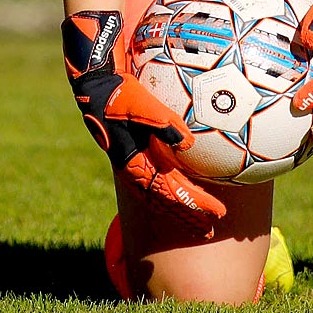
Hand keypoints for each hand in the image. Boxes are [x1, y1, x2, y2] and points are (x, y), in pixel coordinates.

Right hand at [63, 10, 226, 238]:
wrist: (94, 80)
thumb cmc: (116, 89)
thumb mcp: (137, 102)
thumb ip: (161, 121)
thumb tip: (188, 141)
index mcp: (133, 161)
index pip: (169, 191)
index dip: (193, 204)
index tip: (218, 214)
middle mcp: (134, 166)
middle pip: (163, 200)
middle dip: (186, 216)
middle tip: (209, 232)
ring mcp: (135, 160)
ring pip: (159, 192)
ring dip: (179, 206)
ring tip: (200, 221)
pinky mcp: (137, 149)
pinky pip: (158, 174)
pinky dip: (172, 187)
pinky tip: (188, 186)